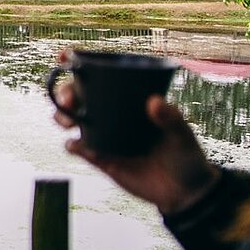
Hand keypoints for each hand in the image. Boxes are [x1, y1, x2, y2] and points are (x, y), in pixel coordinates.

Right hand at [52, 73, 218, 213]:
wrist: (185, 193)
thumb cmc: (187, 156)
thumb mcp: (182, 135)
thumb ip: (171, 119)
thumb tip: (154, 101)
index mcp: (131, 100)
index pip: (103, 76)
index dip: (79, 64)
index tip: (65, 56)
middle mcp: (114, 114)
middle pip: (79, 95)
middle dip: (64, 91)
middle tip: (69, 100)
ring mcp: (106, 136)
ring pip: (73, 119)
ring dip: (62, 116)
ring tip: (69, 122)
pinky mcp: (102, 160)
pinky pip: (80, 149)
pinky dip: (73, 146)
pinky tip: (75, 145)